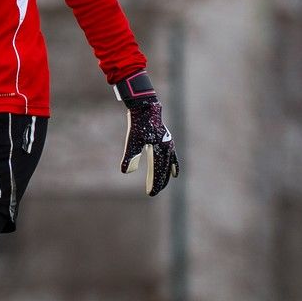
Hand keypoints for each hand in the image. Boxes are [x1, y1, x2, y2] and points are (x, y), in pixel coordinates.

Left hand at [112, 70, 178, 196]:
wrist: (146, 107)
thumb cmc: (138, 124)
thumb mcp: (132, 140)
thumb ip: (131, 156)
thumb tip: (126, 171)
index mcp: (160, 149)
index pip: (158, 171)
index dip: (155, 183)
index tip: (151, 193)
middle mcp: (167, 148)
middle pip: (165, 169)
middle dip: (160, 182)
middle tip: (154, 192)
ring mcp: (169, 144)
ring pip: (169, 164)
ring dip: (166, 175)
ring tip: (163, 185)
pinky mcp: (167, 141)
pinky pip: (172, 157)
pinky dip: (173, 166)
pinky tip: (174, 172)